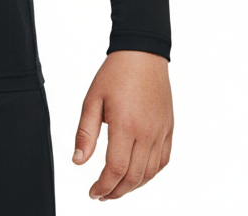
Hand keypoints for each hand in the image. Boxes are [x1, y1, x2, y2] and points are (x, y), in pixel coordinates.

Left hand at [71, 49, 172, 200]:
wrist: (142, 53)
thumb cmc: (116, 73)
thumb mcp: (92, 99)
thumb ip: (85, 133)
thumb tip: (78, 161)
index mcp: (125, 126)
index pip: (115, 170)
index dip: (103, 187)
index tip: (93, 192)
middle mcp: (146, 133)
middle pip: (133, 177)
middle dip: (116, 192)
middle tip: (102, 195)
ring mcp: (160, 132)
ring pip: (150, 173)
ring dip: (133, 186)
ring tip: (117, 188)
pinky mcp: (168, 128)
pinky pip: (163, 161)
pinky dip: (150, 174)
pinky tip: (138, 175)